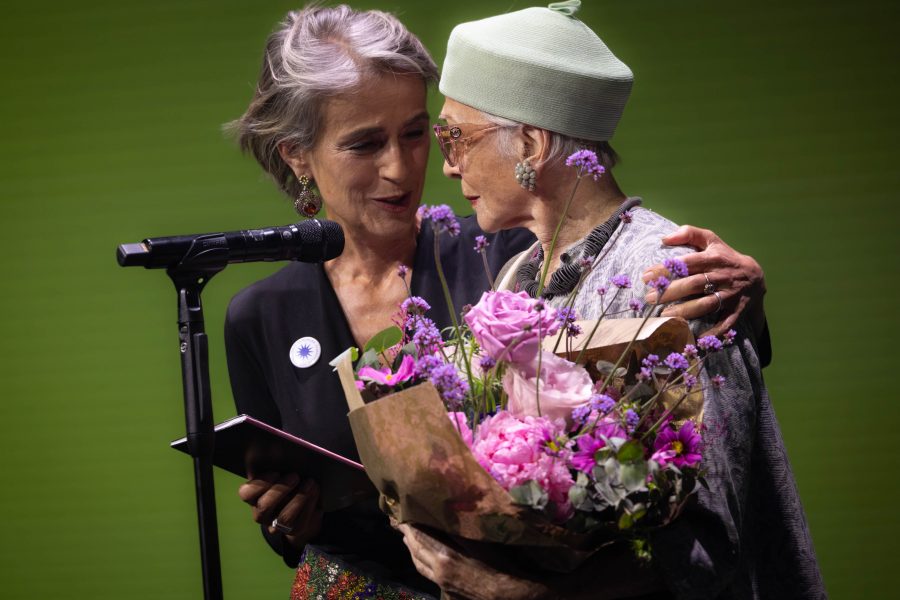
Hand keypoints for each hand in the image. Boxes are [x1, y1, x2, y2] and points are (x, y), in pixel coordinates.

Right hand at [238, 472, 322, 550]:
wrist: (301, 509)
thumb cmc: (287, 484)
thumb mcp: (280, 476)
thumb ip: (277, 468)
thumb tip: (283, 455)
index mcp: (254, 497)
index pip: (246, 493)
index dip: (260, 483)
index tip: (276, 472)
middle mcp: (261, 514)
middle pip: (264, 506)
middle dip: (281, 490)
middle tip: (295, 476)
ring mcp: (276, 525)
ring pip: (284, 517)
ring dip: (299, 498)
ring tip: (310, 482)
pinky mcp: (294, 531)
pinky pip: (301, 521)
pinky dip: (310, 504)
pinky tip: (315, 491)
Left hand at [392, 520, 548, 599]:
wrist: (508, 596)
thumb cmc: (499, 566)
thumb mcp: (479, 543)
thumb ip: (459, 529)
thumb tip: (444, 512)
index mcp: (445, 556)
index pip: (420, 538)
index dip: (408, 526)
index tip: (400, 515)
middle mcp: (439, 572)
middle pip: (416, 552)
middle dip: (407, 537)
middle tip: (399, 525)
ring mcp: (442, 585)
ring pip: (420, 566)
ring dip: (413, 551)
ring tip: (408, 540)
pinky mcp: (448, 594)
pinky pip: (429, 576)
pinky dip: (423, 564)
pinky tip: (427, 561)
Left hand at [642, 225, 766, 336]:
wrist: (756, 277)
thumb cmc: (725, 257)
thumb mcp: (711, 240)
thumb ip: (689, 233)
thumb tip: (665, 238)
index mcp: (714, 258)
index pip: (687, 263)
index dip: (666, 269)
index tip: (646, 276)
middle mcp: (722, 276)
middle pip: (694, 284)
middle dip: (670, 292)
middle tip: (649, 298)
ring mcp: (729, 295)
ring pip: (706, 304)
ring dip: (685, 310)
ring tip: (664, 315)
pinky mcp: (736, 310)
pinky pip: (724, 323)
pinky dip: (712, 332)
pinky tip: (696, 339)